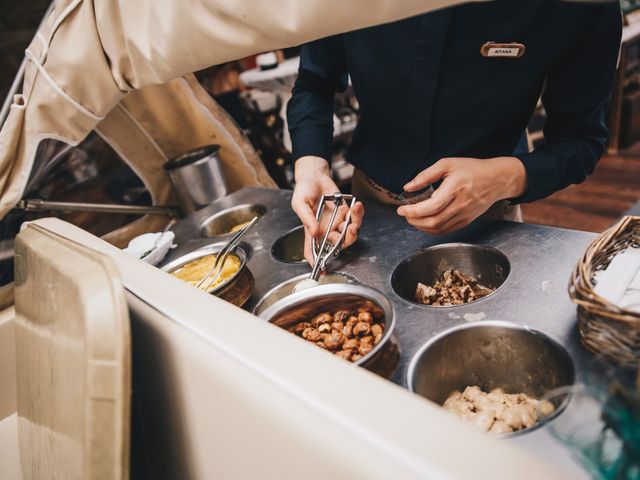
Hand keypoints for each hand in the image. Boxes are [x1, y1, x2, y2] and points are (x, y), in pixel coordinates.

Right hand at [291, 156, 364, 264]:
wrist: (315, 176)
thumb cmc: (304, 191)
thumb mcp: (299, 203)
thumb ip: (306, 218)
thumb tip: (314, 231)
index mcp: (312, 232)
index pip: (314, 251)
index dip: (318, 262)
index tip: (323, 269)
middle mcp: (326, 230)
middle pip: (338, 244)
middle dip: (345, 239)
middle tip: (348, 228)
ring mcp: (337, 222)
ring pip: (349, 233)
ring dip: (354, 225)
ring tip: (354, 212)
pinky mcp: (346, 213)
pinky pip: (355, 218)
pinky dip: (358, 213)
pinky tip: (356, 206)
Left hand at [397, 157, 526, 234]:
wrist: (497, 179)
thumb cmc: (472, 169)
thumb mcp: (447, 164)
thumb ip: (426, 175)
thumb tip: (408, 187)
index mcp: (455, 188)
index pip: (431, 206)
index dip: (413, 211)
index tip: (401, 209)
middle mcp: (461, 204)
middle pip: (433, 221)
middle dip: (414, 220)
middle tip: (405, 214)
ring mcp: (464, 215)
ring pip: (438, 228)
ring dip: (421, 226)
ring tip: (412, 218)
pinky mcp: (466, 221)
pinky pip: (446, 230)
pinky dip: (432, 229)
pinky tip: (425, 222)